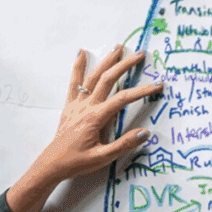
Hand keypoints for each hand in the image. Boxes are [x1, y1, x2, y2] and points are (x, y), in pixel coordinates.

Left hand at [48, 44, 162, 179]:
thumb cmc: (77, 161)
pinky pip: (74, 82)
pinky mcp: (69, 105)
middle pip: (108, 79)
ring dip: (106, 61)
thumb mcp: (103, 157)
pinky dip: (78, 67)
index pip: (123, 99)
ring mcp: (76, 104)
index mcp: (96, 118)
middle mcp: (86, 106)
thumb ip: (124, 144)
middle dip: (125, 65)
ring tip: (118, 47)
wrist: (53, 163)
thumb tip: (145, 133)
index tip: (157, 85)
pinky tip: (81, 53)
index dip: (142, 90)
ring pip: (92, 77)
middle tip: (140, 54)